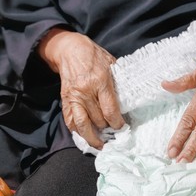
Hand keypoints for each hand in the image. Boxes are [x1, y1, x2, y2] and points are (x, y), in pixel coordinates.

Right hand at [38, 28, 124, 147]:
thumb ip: (119, 83)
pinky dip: (77, 131)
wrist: (70, 49)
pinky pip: (70, 121)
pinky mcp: (65, 100)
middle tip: (115, 136)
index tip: (122, 128)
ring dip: (91, 137)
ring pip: (82, 124)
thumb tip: (129, 102)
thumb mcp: (112, 65)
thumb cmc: (95, 56)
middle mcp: (86, 91)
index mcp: (100, 81)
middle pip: (98, 119)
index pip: (110, 110)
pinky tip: (85, 137)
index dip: (117, 123)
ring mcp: (74, 97)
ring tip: (100, 145)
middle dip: (107, 130)